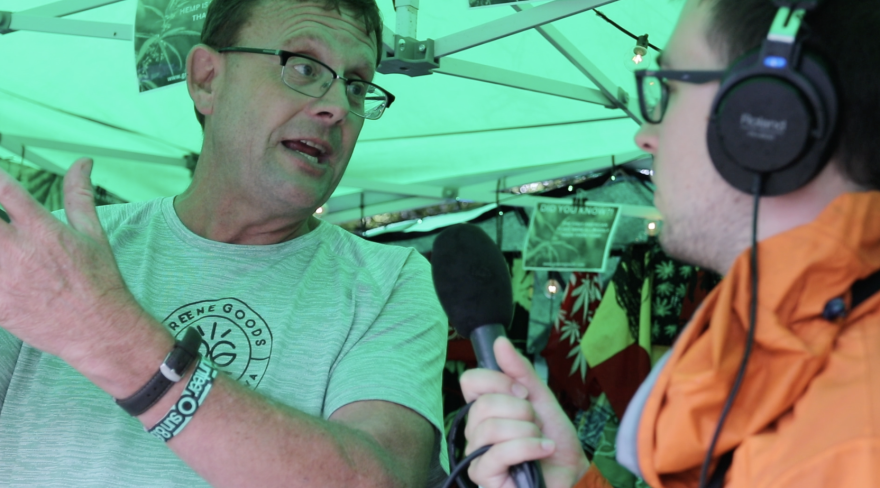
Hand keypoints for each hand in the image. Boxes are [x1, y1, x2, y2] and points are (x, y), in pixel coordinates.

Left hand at [0, 158, 143, 367]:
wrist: (100, 330)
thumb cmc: (100, 281)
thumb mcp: (93, 234)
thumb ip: (79, 195)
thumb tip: (82, 162)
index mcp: (42, 230)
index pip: (3, 189)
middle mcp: (19, 251)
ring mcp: (4, 279)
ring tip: (1, 247)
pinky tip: (0, 270)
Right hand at [460, 337, 588, 487]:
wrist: (573, 473)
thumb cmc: (553, 440)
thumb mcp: (541, 399)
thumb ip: (520, 371)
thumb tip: (500, 342)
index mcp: (484, 409)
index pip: (470, 381)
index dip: (499, 382)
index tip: (524, 393)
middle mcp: (475, 431)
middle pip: (483, 405)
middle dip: (521, 411)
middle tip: (535, 423)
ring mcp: (477, 455)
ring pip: (491, 428)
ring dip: (527, 431)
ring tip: (540, 440)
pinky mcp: (484, 477)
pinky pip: (497, 453)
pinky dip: (528, 448)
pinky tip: (543, 451)